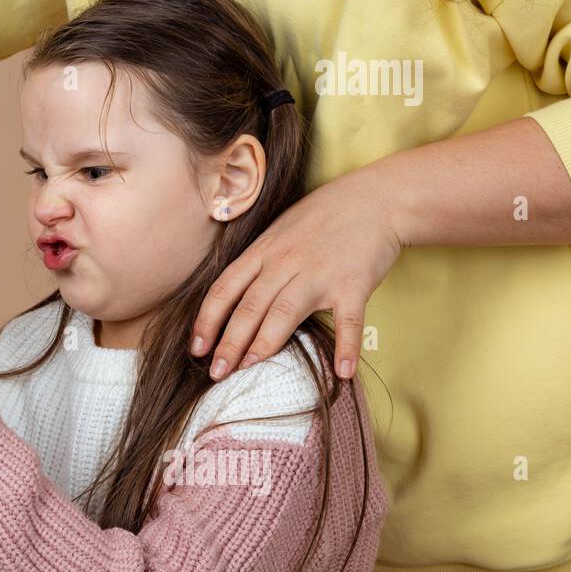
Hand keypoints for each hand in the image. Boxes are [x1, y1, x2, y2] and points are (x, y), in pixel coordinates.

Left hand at [190, 165, 405, 380]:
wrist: (375, 199)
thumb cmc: (323, 217)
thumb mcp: (279, 232)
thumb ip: (258, 262)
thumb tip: (233, 298)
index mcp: (263, 252)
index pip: (225, 289)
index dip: (207, 320)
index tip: (195, 348)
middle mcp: (285, 263)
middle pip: (249, 306)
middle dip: (228, 342)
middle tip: (216, 372)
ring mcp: (319, 274)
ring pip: (284, 312)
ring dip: (264, 343)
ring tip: (250, 369)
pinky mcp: (354, 283)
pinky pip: (348, 319)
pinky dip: (347, 346)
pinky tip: (341, 372)